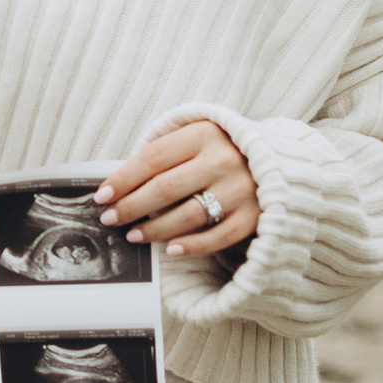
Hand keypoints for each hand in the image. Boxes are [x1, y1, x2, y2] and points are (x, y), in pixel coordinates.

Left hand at [98, 113, 258, 259]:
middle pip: (166, 188)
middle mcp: (223, 160)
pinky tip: (170, 249)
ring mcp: (241, 189)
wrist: (281, 161)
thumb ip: (165, 153)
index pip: (153, 158)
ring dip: (155, 229)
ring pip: (188, 214)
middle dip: (132, 206)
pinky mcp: (254, 215)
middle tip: (110, 219)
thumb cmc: (224, 149)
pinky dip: (191, 245)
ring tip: (133, 235)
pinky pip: (217, 236)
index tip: (101, 196)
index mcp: (204, 134)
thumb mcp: (197, 137)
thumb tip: (119, 185)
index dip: (123, 179)